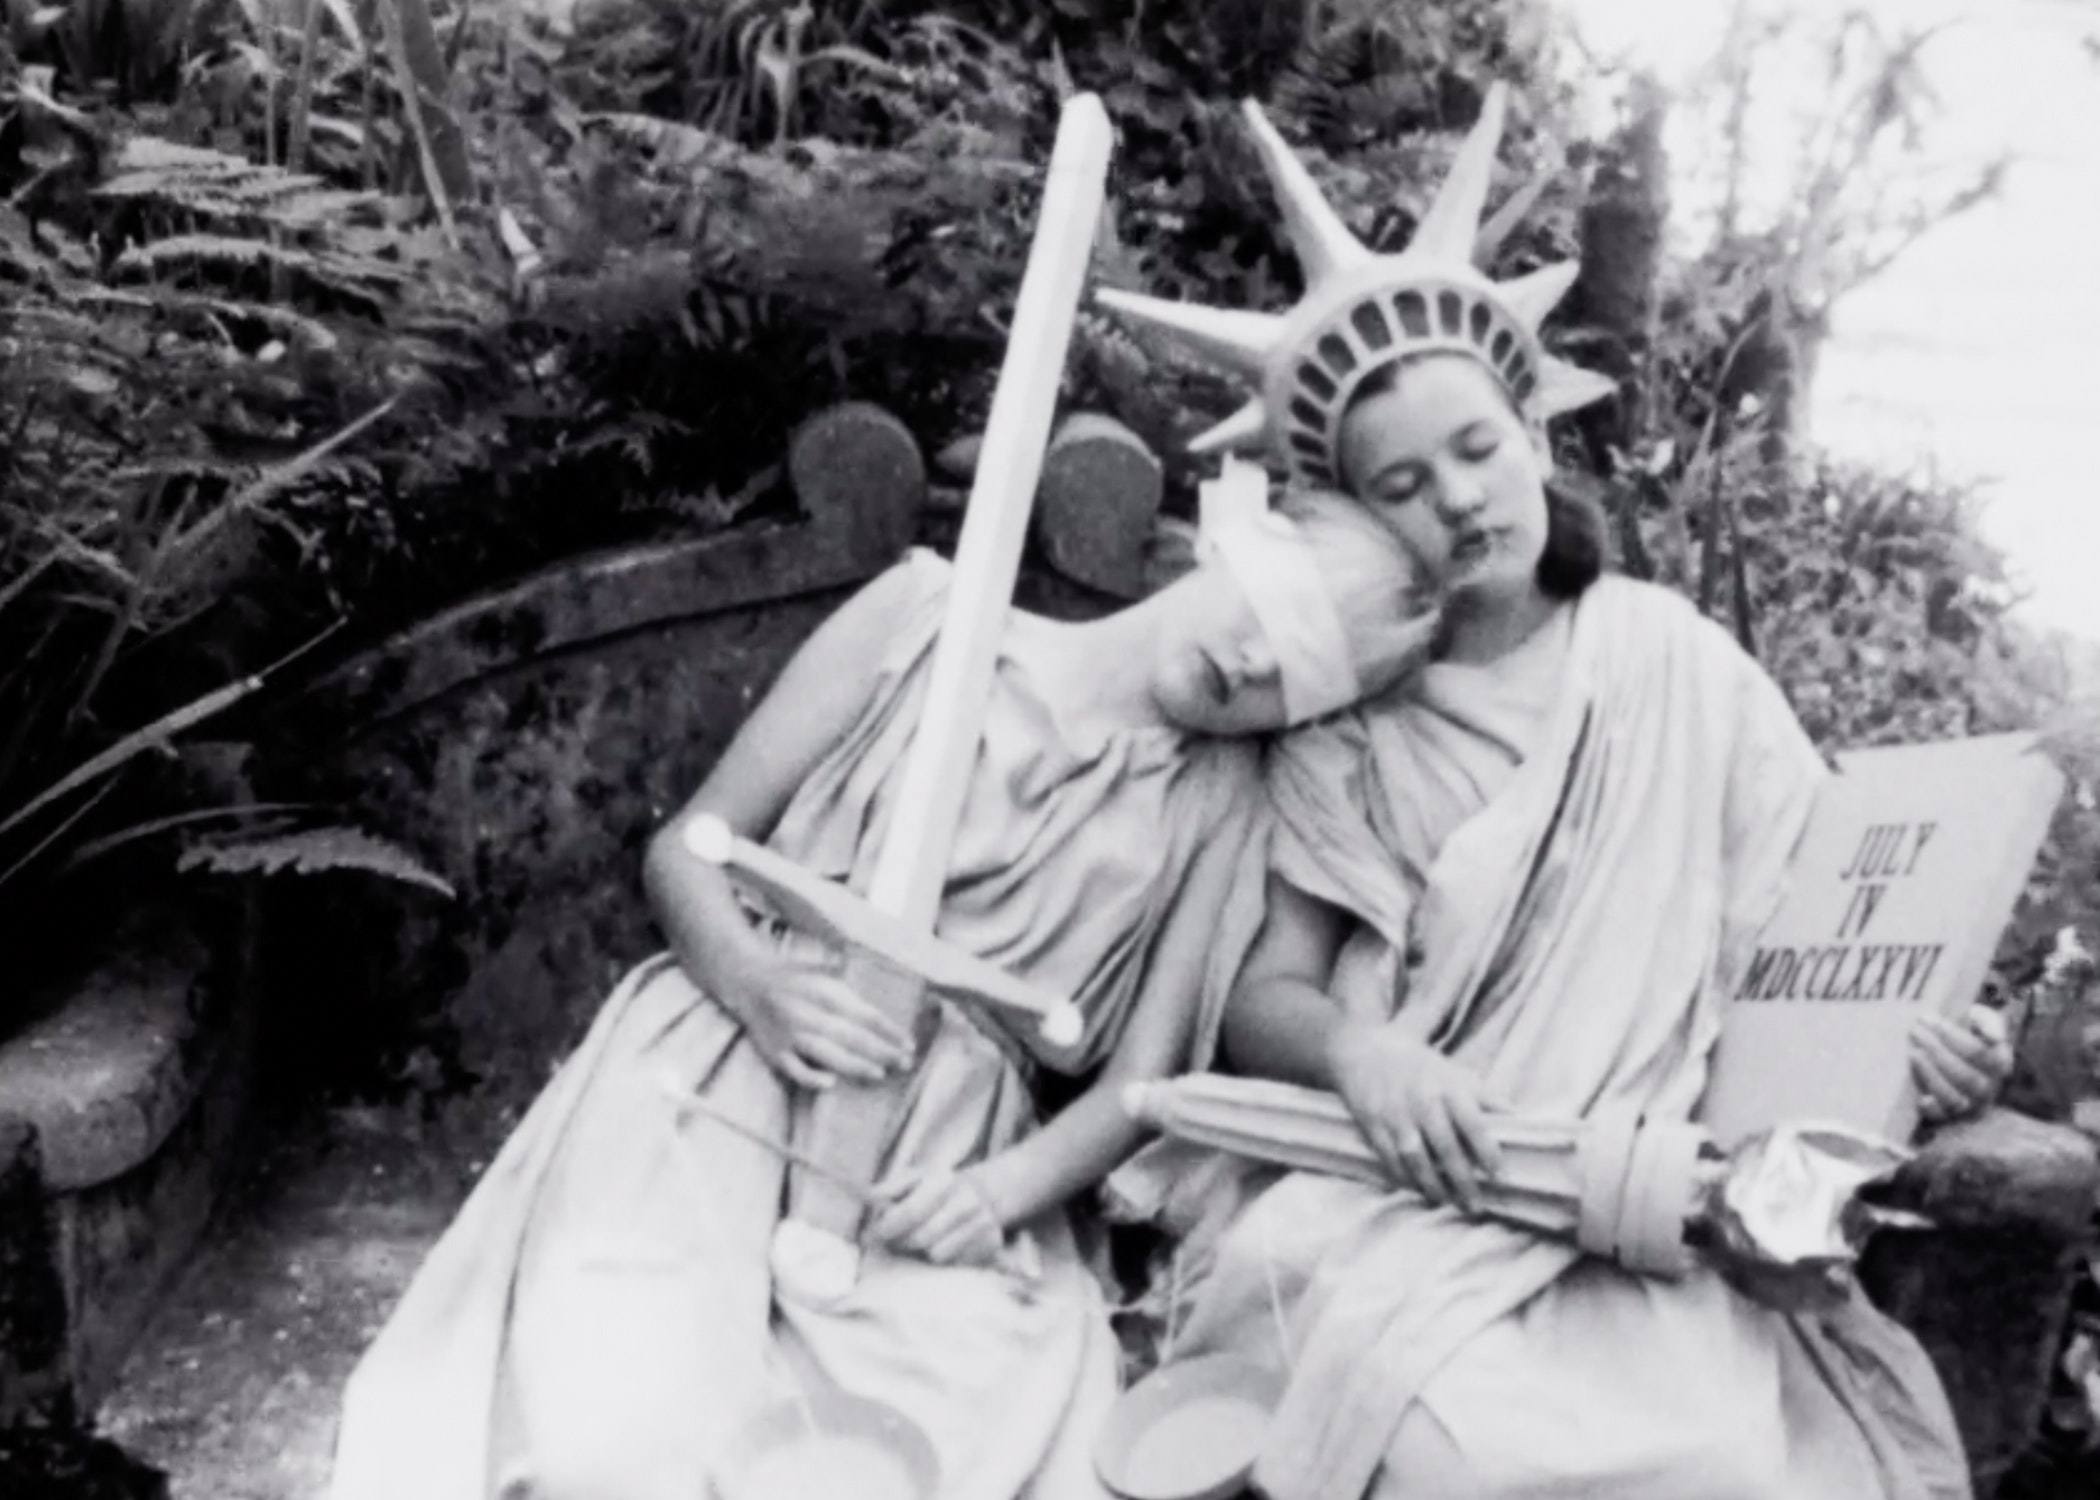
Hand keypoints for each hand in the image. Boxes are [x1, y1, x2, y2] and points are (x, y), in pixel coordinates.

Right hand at [728, 954, 914, 1090]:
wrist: (747, 981)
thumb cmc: (793, 975)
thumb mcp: (823, 968)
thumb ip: (851, 975)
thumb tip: (887, 970)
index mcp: (824, 992)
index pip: (865, 1015)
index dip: (889, 1031)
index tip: (910, 1043)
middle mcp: (808, 1013)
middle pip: (852, 1037)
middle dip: (882, 1052)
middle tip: (905, 1064)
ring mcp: (790, 1034)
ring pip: (828, 1054)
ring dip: (856, 1065)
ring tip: (880, 1073)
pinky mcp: (774, 1051)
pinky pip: (794, 1069)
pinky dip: (812, 1077)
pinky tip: (831, 1082)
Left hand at [866, 1167, 1007, 1266]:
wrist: (984, 1193)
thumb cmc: (936, 1189)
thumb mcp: (912, 1179)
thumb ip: (888, 1189)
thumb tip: (865, 1198)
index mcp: (944, 1180)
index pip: (911, 1212)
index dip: (887, 1228)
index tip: (872, 1237)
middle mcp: (967, 1200)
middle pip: (920, 1238)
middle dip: (901, 1244)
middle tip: (893, 1243)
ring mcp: (983, 1222)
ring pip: (937, 1255)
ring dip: (922, 1253)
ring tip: (921, 1242)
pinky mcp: (992, 1244)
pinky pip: (955, 1264)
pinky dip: (944, 1259)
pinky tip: (943, 1246)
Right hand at [1327, 1018, 1501, 1213]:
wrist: (1364, 1049)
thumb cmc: (1418, 1065)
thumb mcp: (1453, 1073)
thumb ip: (1484, 1096)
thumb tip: (1516, 1115)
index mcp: (1447, 1087)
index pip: (1472, 1124)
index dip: (1487, 1151)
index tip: (1500, 1176)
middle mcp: (1422, 1102)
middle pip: (1446, 1149)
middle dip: (1462, 1181)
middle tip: (1475, 1206)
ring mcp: (1395, 1114)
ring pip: (1416, 1159)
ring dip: (1432, 1185)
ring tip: (1446, 1202)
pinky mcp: (1372, 1123)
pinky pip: (1389, 1158)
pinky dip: (1403, 1177)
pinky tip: (1415, 1189)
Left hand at [1910, 1005, 2012, 1123]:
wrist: (1954, 1056)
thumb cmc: (1967, 1034)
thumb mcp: (1982, 1021)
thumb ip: (1989, 1022)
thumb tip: (1995, 1037)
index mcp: (1999, 1064)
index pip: (1977, 1052)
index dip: (1951, 1035)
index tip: (1927, 1019)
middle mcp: (1988, 1088)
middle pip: (1965, 1075)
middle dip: (1937, 1051)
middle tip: (1914, 1032)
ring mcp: (1970, 1104)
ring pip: (1953, 1097)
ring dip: (1932, 1075)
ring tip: (1913, 1053)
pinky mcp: (1950, 1116)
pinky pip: (1942, 1117)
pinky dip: (1932, 1109)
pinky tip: (1922, 1098)